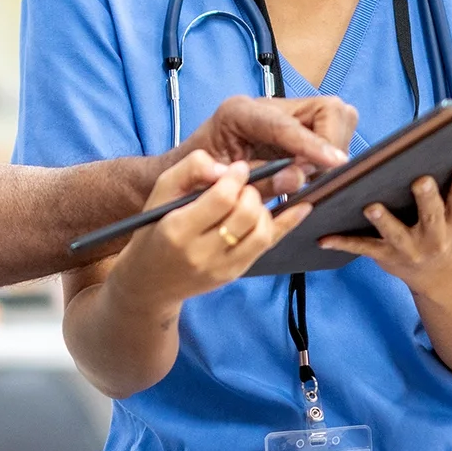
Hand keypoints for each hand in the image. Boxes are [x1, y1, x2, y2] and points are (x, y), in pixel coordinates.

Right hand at [107, 151, 315, 311]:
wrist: (149, 282)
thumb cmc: (153, 230)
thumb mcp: (159, 194)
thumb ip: (188, 170)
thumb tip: (225, 168)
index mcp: (178, 230)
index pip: (221, 198)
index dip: (235, 177)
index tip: (237, 168)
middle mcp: (202, 253)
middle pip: (246, 215)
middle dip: (250, 191)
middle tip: (242, 184)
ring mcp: (222, 268)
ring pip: (262, 232)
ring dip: (263, 207)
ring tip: (249, 199)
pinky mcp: (236, 273)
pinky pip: (269, 246)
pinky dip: (287, 224)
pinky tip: (302, 206)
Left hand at [177, 94, 355, 194]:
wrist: (184, 171)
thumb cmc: (195, 176)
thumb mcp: (221, 183)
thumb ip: (261, 180)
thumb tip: (298, 177)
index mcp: (238, 112)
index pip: (287, 125)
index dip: (314, 145)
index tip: (335, 162)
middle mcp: (266, 106)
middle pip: (327, 110)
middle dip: (331, 143)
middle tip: (317, 174)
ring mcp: (283, 114)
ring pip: (335, 118)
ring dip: (331, 149)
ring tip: (310, 175)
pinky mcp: (294, 128)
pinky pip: (329, 133)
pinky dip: (327, 153)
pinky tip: (310, 171)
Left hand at [318, 160, 451, 296]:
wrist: (439, 277)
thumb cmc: (446, 234)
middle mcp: (433, 238)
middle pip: (431, 217)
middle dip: (426, 199)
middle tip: (420, 181)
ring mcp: (408, 249)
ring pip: (394, 234)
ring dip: (383, 220)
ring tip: (370, 206)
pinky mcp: (385, 256)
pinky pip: (362, 248)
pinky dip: (342, 243)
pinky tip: (323, 238)